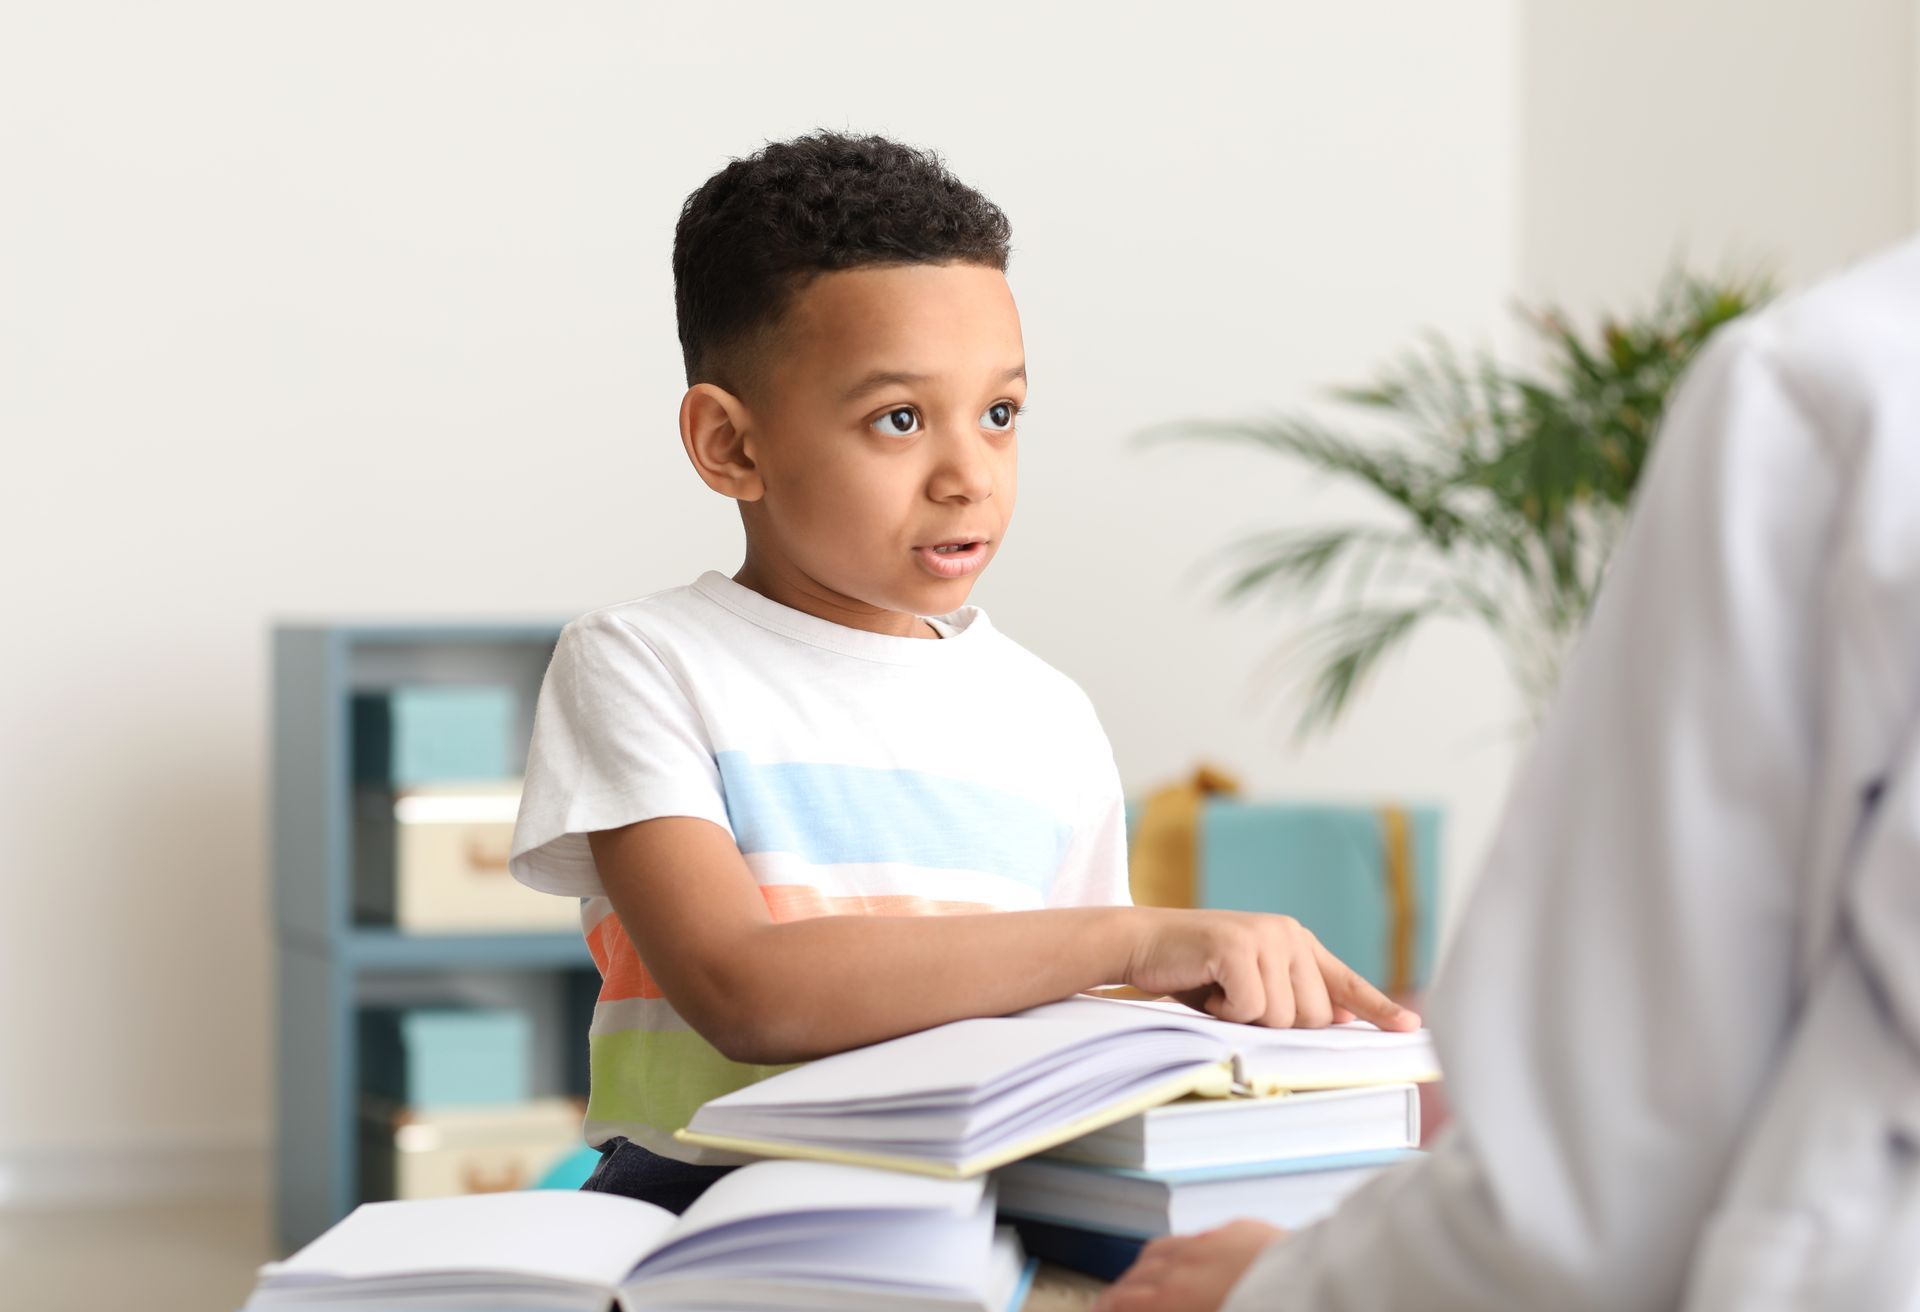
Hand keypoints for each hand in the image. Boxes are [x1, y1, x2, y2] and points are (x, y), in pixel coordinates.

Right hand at [1091, 1220, 1286, 1311]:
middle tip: (1109, 1306)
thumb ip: (1172, 1306)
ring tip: (1140, 1283)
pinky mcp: (1241, 1231)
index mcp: (1172, 1299)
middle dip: (1118, 1293)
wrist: (1323, 1281)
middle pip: (1135, 1276)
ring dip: (1144, 1269)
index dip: (1105, 1309)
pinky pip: (1196, 1238)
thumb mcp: (1199, 1310)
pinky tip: (1189, 1261)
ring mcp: (1212, 1242)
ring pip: (1161, 1250)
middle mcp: (1185, 1264)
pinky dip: (1180, 1253)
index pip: (1121, 1303)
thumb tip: (1157, 1302)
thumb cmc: (1275, 1305)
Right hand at [1124, 908, 1420, 1030]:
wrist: (1142, 943)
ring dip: (1244, 1019)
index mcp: (1296, 942)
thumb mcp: (1250, 982)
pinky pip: (1250, 1008)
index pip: (1345, 981)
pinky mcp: (1238, 946)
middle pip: (1311, 1016)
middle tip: (1234, 1002)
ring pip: (1282, 1016)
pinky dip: (1224, 1012)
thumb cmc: (1193, 970)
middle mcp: (1287, 934)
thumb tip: (1338, 1020)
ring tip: (1218, 992)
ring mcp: (1264, 936)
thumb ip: (1291, 995)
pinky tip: (1206, 989)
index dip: (1378, 1008)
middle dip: (1273, 1023)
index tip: (1411, 1028)